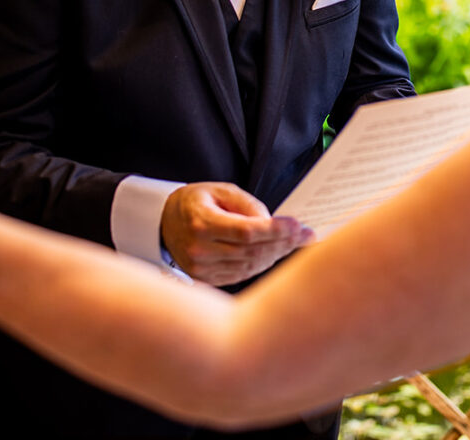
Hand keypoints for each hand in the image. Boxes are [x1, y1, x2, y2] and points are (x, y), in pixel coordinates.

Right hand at [160, 182, 311, 285]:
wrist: (164, 222)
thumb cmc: (196, 202)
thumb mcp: (221, 191)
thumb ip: (248, 205)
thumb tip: (273, 224)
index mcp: (202, 223)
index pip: (246, 232)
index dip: (276, 231)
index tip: (298, 225)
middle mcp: (199, 249)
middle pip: (251, 251)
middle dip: (282, 242)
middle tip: (305, 234)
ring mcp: (201, 268)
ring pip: (249, 266)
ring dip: (276, 254)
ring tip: (294, 242)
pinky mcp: (205, 279)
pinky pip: (241, 275)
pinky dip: (261, 264)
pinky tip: (275, 253)